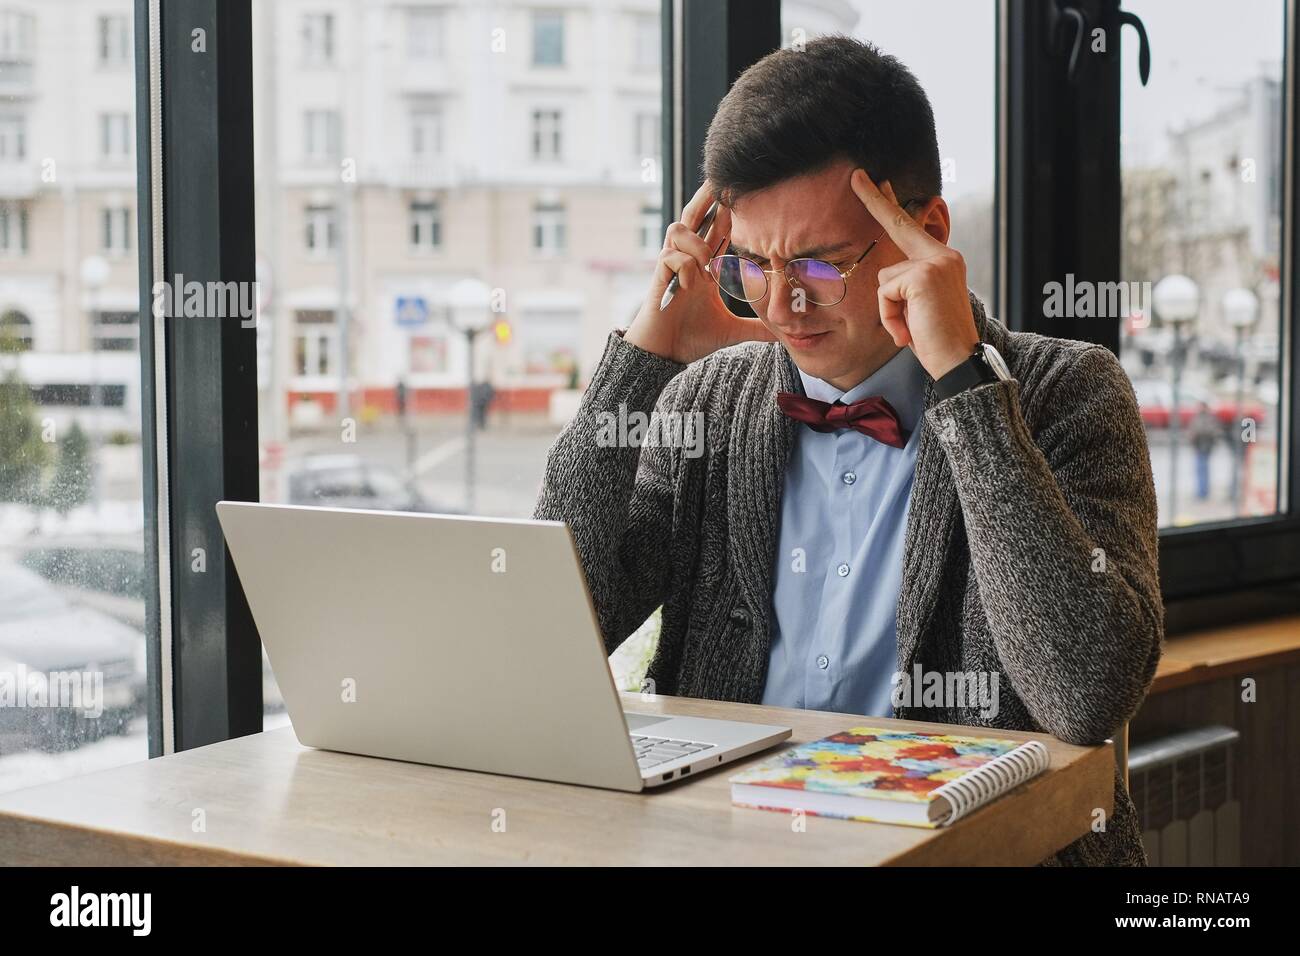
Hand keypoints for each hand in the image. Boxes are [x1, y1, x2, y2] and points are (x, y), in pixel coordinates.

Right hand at [625, 180, 775, 363]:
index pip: (719, 230)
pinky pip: (671, 256)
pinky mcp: (659, 278)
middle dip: (709, 196)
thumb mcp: (732, 331)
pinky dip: (684, 265)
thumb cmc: (692, 339)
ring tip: (708, 265)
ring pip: (679, 228)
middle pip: (696, 216)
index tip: (748, 194)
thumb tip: (784, 332)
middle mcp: (688, 260)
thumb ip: (757, 327)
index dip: (730, 212)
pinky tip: (689, 284)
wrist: (664, 354)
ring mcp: (672, 267)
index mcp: (705, 268)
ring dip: (698, 241)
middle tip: (722, 179)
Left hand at [850, 168, 978, 379]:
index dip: (891, 204)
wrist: (958, 361)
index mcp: (942, 260)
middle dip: (875, 199)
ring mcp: (935, 263)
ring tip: (910, 328)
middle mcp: (943, 255)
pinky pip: (885, 293)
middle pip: (898, 225)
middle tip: (856, 175)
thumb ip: (905, 283)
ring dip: (888, 309)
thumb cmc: (935, 340)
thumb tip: (886, 272)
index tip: (878, 181)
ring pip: (885, 277)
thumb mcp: (917, 306)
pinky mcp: (923, 276)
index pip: (911, 227)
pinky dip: (889, 316)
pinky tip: (908, 331)